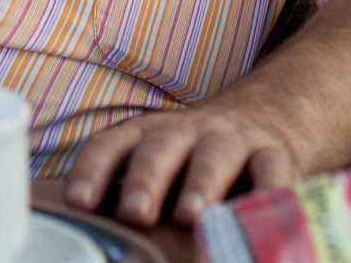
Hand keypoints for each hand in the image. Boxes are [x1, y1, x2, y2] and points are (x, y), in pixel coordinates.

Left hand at [62, 103, 301, 227]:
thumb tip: (86, 229)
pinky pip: (271, 170)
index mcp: (147, 134)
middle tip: (133, 213)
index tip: (78, 202)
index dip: (92, 170)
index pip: (111, 145)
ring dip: (200, 185)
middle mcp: (186, 131)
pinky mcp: (273, 153)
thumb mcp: (159, 164)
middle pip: (160, 148)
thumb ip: (127, 189)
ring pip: (213, 156)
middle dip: (145, 179)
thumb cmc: (193, 159)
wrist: (264, 119)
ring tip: (190, 217)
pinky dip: (267, 191)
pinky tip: (260, 211)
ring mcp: (230, 140)